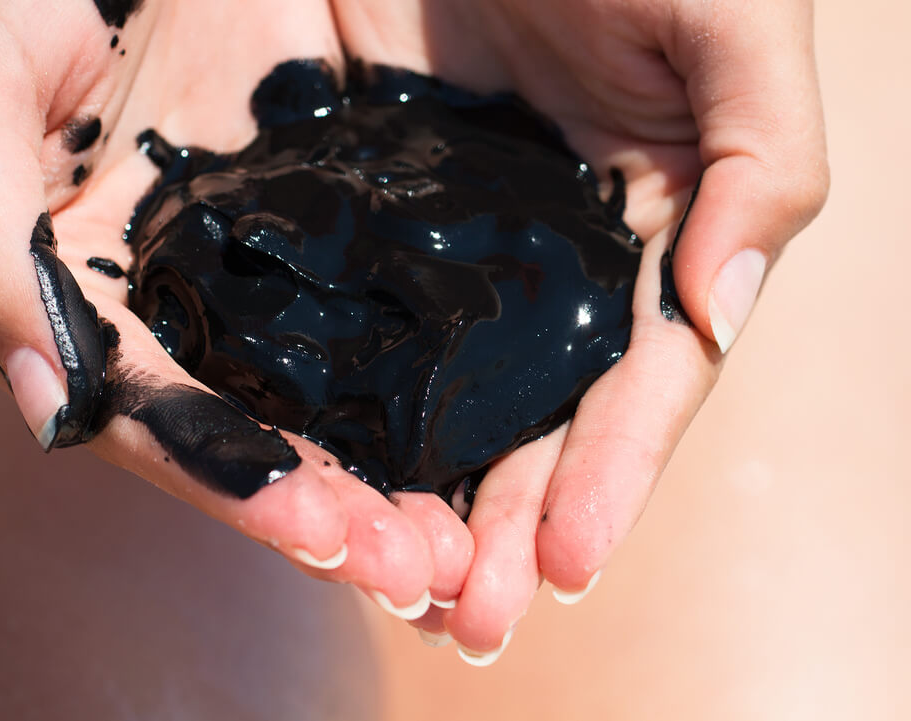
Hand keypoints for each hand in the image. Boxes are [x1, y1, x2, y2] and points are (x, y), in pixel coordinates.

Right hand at [0, 1, 473, 619]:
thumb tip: (50, 403)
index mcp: (81, 301)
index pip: (162, 422)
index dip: (240, 487)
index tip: (330, 541)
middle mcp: (168, 305)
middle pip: (256, 432)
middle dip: (335, 512)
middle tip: (426, 568)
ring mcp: (249, 261)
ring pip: (322, 390)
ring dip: (389, 471)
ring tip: (463, 535)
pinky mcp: (319, 206)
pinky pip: (375, 301)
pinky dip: (422, 372)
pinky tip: (480, 428)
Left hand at [331, 0, 828, 660]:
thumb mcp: (731, 28)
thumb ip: (759, 166)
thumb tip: (720, 310)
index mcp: (653, 233)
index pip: (643, 380)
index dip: (612, 474)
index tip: (563, 560)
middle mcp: (560, 262)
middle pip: (544, 419)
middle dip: (514, 524)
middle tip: (474, 619)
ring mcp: (466, 250)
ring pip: (455, 399)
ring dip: (437, 500)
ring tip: (407, 589)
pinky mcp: (380, 219)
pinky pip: (366, 328)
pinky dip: (359, 411)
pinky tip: (337, 477)